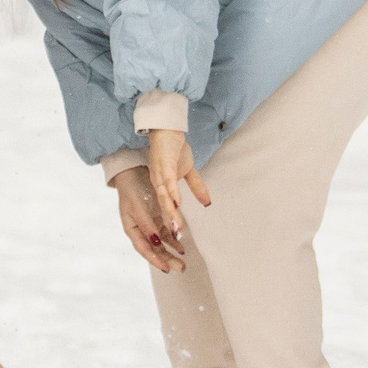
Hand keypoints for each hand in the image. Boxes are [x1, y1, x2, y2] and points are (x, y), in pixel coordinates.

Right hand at [113, 167, 185, 274]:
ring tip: (183, 260)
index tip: (167, 268)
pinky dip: (174, 239)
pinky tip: (181, 245)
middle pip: (154, 249)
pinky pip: (167, 232)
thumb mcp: (137, 207)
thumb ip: (146, 225)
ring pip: (162, 243)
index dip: (155, 260)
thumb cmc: (131, 189)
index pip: (144, 249)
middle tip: (181, 268)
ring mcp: (150, 224)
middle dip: (167, 259)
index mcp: (132, 229)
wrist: (134, 171)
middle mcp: (141, 229)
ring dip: (172, 251)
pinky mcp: (158, 217)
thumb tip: (156, 243)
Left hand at [146, 127, 210, 244]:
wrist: (167, 127)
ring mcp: (160, 175)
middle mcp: (159, 184)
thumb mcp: (188, 170)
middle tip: (179, 240)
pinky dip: (172, 192)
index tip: (180, 239)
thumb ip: (196, 187)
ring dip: (171, 213)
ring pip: (165, 198)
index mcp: (164, 187)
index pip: (168, 209)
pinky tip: (177, 203)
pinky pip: (168, 181)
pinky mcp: (163, 165)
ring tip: (177, 228)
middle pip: (164, 208)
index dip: (173, 224)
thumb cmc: (174, 148)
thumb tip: (208, 203)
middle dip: (172, 224)